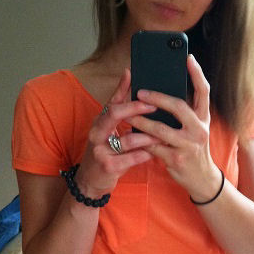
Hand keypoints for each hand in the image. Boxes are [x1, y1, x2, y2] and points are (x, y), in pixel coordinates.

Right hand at [76, 68, 159, 194]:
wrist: (90, 180)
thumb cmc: (105, 149)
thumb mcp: (108, 125)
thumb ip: (118, 101)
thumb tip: (128, 73)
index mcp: (99, 121)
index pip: (114, 102)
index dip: (130, 96)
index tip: (149, 94)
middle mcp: (96, 133)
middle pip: (115, 113)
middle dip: (137, 109)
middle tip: (156, 108)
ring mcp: (100, 150)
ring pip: (128, 139)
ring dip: (148, 136)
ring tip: (163, 135)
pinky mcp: (108, 167)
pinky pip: (131, 158)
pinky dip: (145, 154)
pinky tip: (155, 152)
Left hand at [127, 54, 221, 200]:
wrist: (202, 179)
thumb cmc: (193, 149)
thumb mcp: (195, 129)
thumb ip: (184, 113)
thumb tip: (163, 92)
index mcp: (203, 118)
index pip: (204, 92)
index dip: (197, 74)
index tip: (188, 58)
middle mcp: (199, 130)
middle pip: (179, 107)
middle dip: (158, 98)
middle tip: (141, 92)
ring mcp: (188, 145)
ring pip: (161, 129)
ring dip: (142, 121)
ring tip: (129, 114)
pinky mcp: (176, 159)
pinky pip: (154, 146)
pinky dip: (141, 140)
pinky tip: (131, 133)